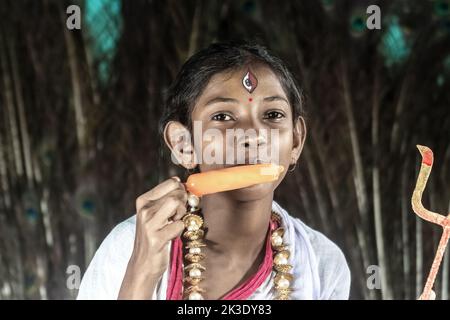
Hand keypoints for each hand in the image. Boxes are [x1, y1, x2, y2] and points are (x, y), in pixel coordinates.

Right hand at [118, 177, 187, 298]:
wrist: (142, 263)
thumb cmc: (154, 235)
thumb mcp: (155, 213)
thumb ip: (166, 198)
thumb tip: (180, 182)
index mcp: (143, 200)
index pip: (171, 183)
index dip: (182, 190)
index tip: (180, 201)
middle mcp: (144, 210)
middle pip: (176, 193)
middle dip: (184, 203)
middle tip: (178, 215)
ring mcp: (149, 224)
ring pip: (176, 204)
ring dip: (181, 214)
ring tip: (175, 223)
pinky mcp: (156, 238)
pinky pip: (179, 225)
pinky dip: (180, 230)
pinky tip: (172, 236)